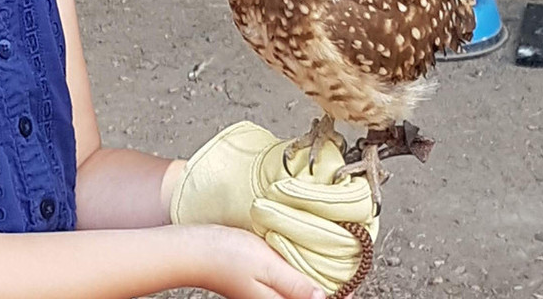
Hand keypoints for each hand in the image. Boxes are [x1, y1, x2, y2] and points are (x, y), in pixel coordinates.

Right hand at [171, 122, 376, 293]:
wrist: (192, 249)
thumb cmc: (225, 255)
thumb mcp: (267, 265)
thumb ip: (297, 284)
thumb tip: (325, 298)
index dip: (338, 293)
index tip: (351, 280)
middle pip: (310, 297)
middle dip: (328, 286)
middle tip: (343, 266)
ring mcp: (265, 294)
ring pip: (301, 290)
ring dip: (315, 279)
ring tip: (329, 261)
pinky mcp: (259, 284)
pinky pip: (289, 283)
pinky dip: (299, 272)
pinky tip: (301, 257)